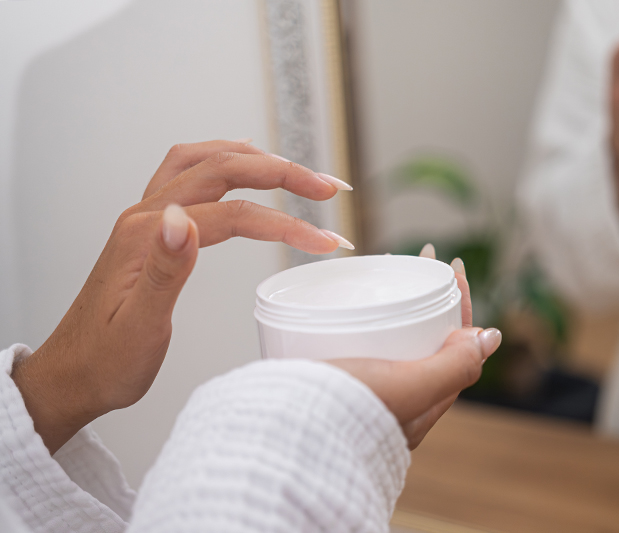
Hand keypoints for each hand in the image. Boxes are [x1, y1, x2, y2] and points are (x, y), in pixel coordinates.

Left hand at [12, 140, 352, 452]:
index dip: (284, 223)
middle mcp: (145, 216)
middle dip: (282, 173)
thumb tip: (184, 218)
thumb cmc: (105, 361)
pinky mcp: (151, 229)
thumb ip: (164, 269)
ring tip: (295, 170)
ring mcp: (146, 218)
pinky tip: (240, 162)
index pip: (233, 215)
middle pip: (223, 169)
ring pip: (205, 162)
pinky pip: (189, 174)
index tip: (324, 240)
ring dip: (255, 159)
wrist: (71, 376)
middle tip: (327, 187)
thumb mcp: (138, 326)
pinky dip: (223, 161)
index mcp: (146, 236)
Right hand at [328, 244, 499, 449]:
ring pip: (391, 341)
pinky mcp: (332, 381)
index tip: (453, 267)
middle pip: (425, 341)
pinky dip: (363, 318)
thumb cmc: (344, 411)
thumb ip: (454, 367)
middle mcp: (395, 403)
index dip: (461, 306)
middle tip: (422, 261)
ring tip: (389, 273)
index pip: (456, 349)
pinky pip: (358, 345)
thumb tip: (491, 338)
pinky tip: (350, 301)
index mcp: (420, 408)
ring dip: (397, 306)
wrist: (279, 431)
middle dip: (430, 300)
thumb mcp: (410, 387)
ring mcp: (363, 392)